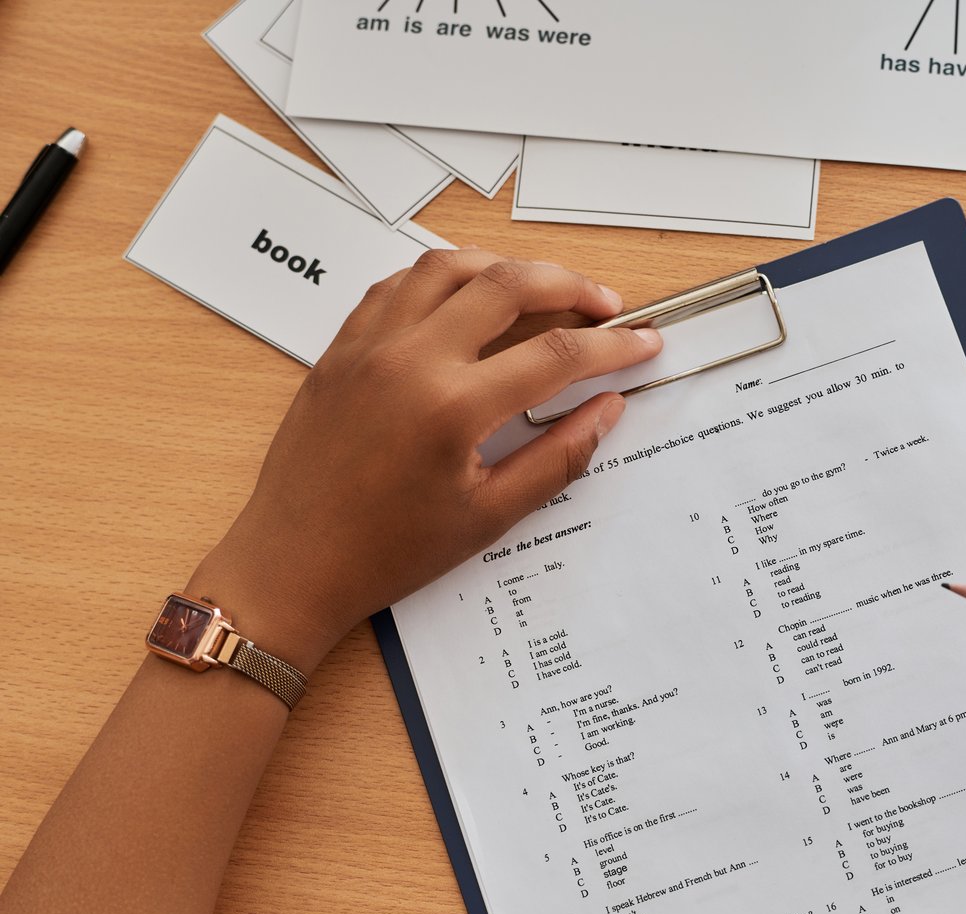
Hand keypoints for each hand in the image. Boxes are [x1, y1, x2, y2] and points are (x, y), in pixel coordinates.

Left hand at [191, 250, 661, 670]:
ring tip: (543, 288)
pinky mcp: (341, 348)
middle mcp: (410, 359)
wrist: (293, 565)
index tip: (644, 343)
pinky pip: (398, 285)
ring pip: (450, 267)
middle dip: (571, 286)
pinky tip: (469, 296)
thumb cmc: (387, 552)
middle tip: (606, 305)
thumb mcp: (489, 516)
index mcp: (452, 407)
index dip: (612, 345)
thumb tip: (606, 408)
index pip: (555, 354)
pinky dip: (444, 277)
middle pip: (509, 286)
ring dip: (507, 268)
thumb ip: (558, 456)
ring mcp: (369, 345)